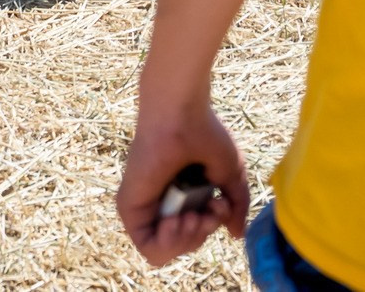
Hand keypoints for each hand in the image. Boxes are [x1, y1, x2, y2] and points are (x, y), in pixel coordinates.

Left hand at [116, 100, 249, 266]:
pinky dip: (169, 244)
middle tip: (209, 209)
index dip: (210, 228)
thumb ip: (235, 207)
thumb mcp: (231, 177)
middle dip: (202, 235)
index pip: (195, 233)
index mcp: (181, 196)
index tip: (220, 205)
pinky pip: (149, 249)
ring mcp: (144, 207)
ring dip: (188, 241)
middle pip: (183, 245)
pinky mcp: (130, 208)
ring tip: (193, 215)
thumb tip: (234, 235)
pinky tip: (177, 220)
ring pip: (166, 252)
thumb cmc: (204, 134)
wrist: (180, 113)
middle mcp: (161, 203)